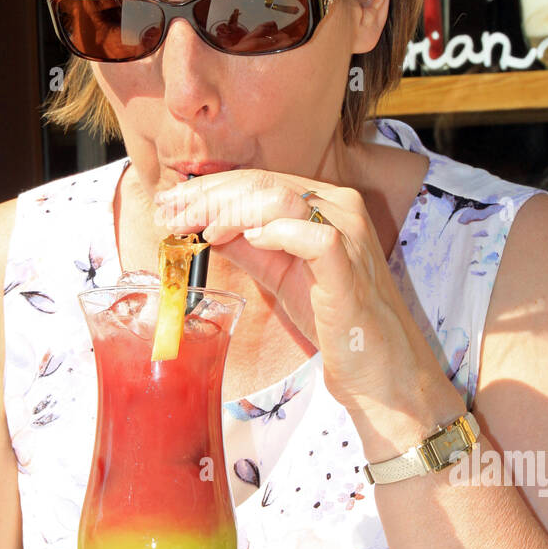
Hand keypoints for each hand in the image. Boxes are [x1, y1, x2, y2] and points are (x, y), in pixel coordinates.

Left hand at [154, 169, 452, 431]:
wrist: (379, 368)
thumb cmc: (334, 321)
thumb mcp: (281, 275)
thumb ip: (248, 248)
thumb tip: (201, 227)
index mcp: (325, 202)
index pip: (259, 180)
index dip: (209, 190)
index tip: (170, 204)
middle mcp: (340, 207)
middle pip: (263, 184)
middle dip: (207, 198)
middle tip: (168, 214)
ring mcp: (349, 233)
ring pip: (281, 200)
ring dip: (228, 213)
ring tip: (197, 231)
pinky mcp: (349, 267)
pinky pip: (313, 236)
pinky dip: (276, 233)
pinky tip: (248, 241)